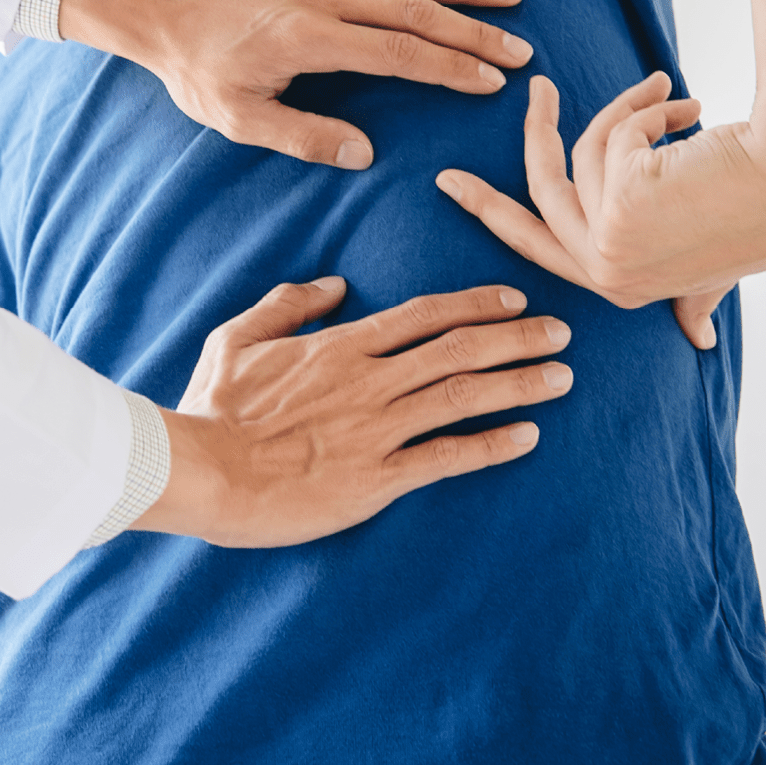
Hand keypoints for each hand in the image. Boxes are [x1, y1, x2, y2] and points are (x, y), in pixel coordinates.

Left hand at [59, 0, 532, 169]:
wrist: (158, 4)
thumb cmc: (196, 67)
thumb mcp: (236, 117)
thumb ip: (302, 136)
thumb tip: (364, 153)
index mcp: (306, 37)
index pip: (395, 53)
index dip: (448, 68)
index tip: (492, 82)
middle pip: (413, 10)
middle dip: (472, 31)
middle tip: (523, 50)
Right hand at [132, 278, 571, 547]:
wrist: (202, 470)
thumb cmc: (214, 406)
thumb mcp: (237, 337)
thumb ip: (287, 304)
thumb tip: (332, 285)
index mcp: (340, 346)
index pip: (423, 315)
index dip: (475, 304)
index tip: (515, 299)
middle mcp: (370, 381)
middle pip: (460, 349)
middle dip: (518, 338)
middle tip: (563, 332)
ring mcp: (377, 429)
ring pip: (464, 396)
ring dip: (519, 384)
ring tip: (562, 376)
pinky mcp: (377, 479)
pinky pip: (448, 457)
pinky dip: (492, 445)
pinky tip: (528, 436)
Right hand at [434, 73, 765, 348]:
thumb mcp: (717, 268)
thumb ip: (695, 299)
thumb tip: (701, 342)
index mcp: (621, 287)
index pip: (538, 245)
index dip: (496, 211)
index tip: (456, 185)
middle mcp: (608, 272)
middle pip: (536, 197)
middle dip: (528, 139)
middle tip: (534, 90)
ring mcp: (609, 242)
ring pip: (584, 150)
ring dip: (631, 111)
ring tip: (674, 92)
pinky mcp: (617, 204)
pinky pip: (612, 135)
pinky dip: (651, 110)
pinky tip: (692, 108)